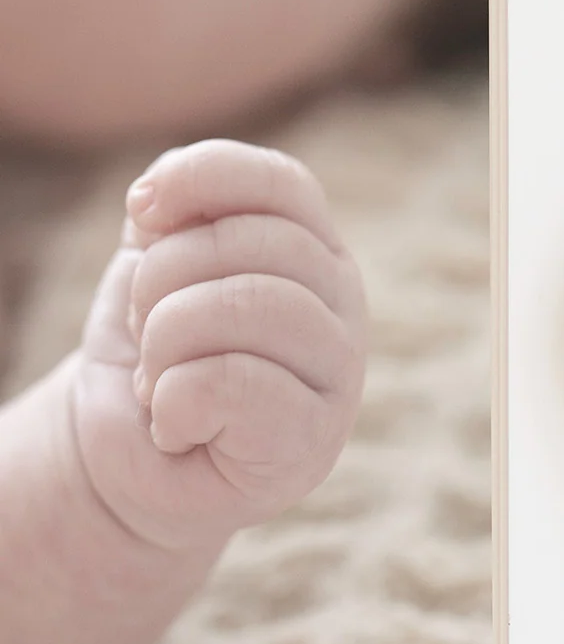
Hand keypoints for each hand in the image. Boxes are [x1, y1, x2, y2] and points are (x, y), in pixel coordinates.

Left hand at [70, 141, 366, 553]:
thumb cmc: (156, 360)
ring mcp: (338, 374)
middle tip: (147, 332)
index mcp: (316, 250)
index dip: (200, 178)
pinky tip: (177, 424)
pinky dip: (174, 401)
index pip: (281, 183)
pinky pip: (230, 382)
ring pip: (245, 306)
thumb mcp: (155, 269)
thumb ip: (168, 218)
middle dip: (162, 280)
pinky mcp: (309, 440)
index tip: (139, 214)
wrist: (139, 465)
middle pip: (251, 244)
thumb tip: (155, 198)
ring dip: (164, 343)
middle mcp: (344, 303)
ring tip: (158, 377)